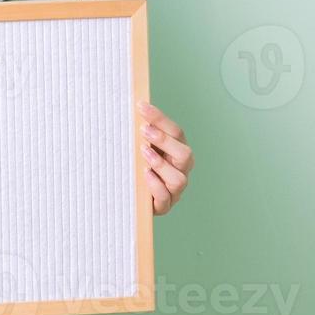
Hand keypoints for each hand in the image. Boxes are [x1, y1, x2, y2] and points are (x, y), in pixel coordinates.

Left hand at [138, 100, 192, 215]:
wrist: (130, 195)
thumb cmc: (137, 167)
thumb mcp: (140, 147)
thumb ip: (143, 132)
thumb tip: (135, 108)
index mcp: (177, 152)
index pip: (176, 132)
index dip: (160, 119)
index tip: (142, 107)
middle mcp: (180, 170)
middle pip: (185, 154)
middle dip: (164, 140)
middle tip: (144, 131)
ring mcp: (174, 190)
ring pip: (179, 179)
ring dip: (161, 164)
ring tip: (144, 154)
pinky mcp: (164, 206)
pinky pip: (165, 198)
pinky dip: (156, 186)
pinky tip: (145, 175)